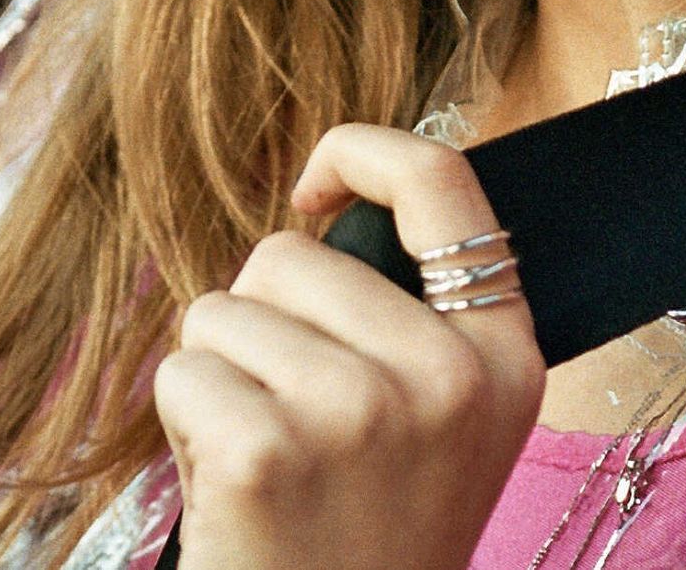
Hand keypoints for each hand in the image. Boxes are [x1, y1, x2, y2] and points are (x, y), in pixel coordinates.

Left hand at [154, 124, 545, 569]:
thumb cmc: (367, 533)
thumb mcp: (437, 420)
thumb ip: (407, 314)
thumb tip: (318, 212)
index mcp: (502, 355)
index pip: (442, 180)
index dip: (361, 154)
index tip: (313, 190)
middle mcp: (448, 375)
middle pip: (290, 253)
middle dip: (263, 319)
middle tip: (291, 419)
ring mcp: (361, 410)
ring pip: (225, 306)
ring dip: (221, 374)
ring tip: (266, 459)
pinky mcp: (270, 449)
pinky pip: (183, 368)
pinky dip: (183, 422)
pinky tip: (230, 489)